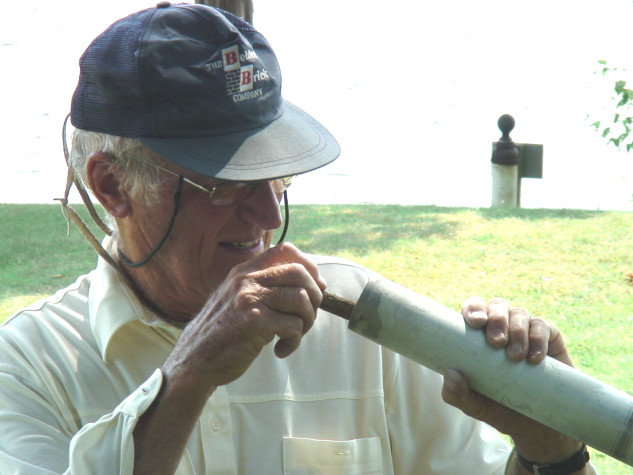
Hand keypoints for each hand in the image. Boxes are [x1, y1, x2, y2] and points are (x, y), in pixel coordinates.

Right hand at [162, 242, 325, 395]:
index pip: (286, 250)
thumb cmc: (222, 333)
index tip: (316, 287)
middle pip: (299, 273)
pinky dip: (294, 341)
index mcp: (244, 271)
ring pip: (301, 299)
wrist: (194, 361)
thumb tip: (313, 283)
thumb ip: (263, 286)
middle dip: (314, 296)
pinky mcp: (255, 322)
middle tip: (307, 317)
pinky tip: (280, 350)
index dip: (309, 266)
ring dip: (306, 322)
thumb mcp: (237, 299)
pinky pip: (293, 326)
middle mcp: (246, 280)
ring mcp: (249, 299)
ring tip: (293, 335)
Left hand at [442, 297, 583, 463]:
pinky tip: (535, 358)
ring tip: (515, 357)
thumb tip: (450, 374)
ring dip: (517, 331)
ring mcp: (525, 330)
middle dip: (496, 319)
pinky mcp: (549, 338)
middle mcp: (501, 327)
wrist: (538, 427)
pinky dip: (538, 338)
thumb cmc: (500, 409)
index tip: (476, 322)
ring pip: (520, 314)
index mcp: (478, 335)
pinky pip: (543, 327)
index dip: (473, 308)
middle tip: (497, 342)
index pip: (473, 309)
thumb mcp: (474, 406)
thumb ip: (457, 395)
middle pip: (497, 306)